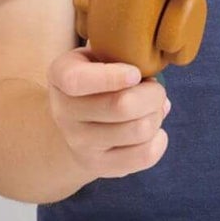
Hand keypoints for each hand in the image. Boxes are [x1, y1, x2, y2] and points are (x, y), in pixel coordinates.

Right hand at [47, 47, 169, 179]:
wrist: (77, 121)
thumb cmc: (99, 78)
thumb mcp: (99, 56)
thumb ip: (121, 54)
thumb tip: (151, 82)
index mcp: (60, 76)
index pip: (77, 81)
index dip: (112, 77)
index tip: (135, 73)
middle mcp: (63, 112)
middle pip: (122, 106)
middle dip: (153, 94)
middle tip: (155, 89)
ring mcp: (78, 143)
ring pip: (139, 130)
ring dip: (157, 116)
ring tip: (152, 109)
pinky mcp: (97, 166)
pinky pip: (144, 156)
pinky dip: (159, 140)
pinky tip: (154, 131)